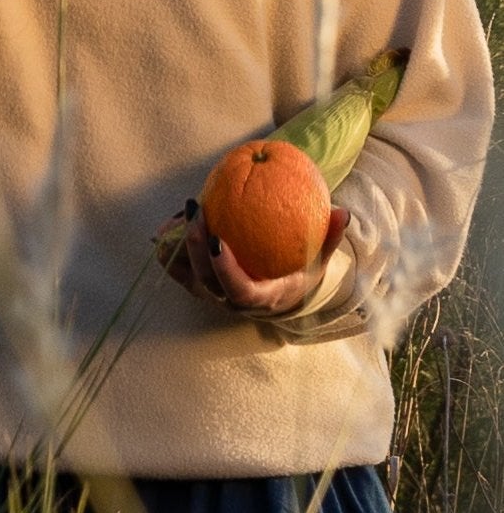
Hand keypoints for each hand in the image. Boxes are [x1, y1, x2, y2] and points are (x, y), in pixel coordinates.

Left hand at [160, 199, 349, 315]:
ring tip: (185, 209)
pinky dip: (169, 249)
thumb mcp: (318, 258)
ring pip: (188, 276)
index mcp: (263, 299)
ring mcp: (213, 295)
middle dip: (196, 248)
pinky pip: (178, 270)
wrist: (279, 292)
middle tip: (197, 211)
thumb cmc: (298, 271)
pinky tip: (168, 223)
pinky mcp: (198, 285)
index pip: (240, 292)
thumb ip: (329, 238)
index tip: (218, 240)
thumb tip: (343, 212)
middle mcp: (233, 302)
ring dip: (180, 245)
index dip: (225, 271)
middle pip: (207, 283)